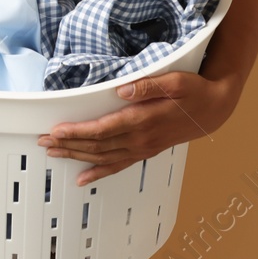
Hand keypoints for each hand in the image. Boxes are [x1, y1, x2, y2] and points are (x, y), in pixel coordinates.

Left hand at [38, 72, 237, 185]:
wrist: (214, 110)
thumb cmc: (194, 92)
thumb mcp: (176, 80)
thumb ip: (149, 85)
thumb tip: (122, 89)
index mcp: (143, 119)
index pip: (102, 129)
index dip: (77, 132)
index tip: (56, 130)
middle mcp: (140, 138)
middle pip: (96, 145)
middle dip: (68, 144)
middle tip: (43, 141)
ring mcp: (142, 148)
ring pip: (103, 157)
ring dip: (76, 156)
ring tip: (53, 153)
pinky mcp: (145, 152)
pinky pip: (118, 166)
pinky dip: (98, 173)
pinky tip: (83, 178)